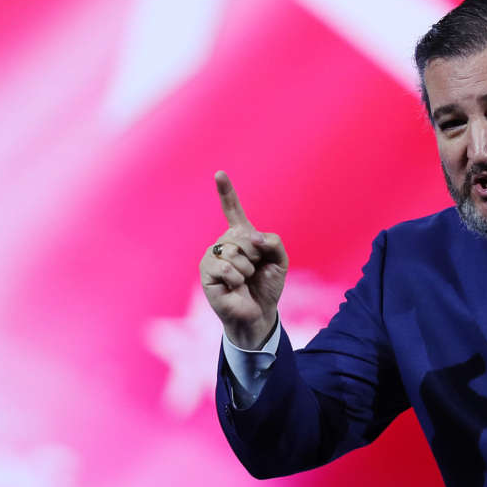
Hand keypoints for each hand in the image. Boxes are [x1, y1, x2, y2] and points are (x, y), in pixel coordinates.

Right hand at [199, 171, 288, 349]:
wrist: (259, 312)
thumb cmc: (267, 285)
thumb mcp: (280, 261)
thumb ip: (273, 242)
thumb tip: (252, 237)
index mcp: (242, 235)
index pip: (232, 209)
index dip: (225, 191)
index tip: (219, 173)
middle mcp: (225, 242)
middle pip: (243, 235)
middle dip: (256, 255)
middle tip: (254, 270)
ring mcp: (213, 255)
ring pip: (235, 251)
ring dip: (246, 269)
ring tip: (243, 280)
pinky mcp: (206, 271)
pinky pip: (225, 267)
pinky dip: (236, 278)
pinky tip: (234, 285)